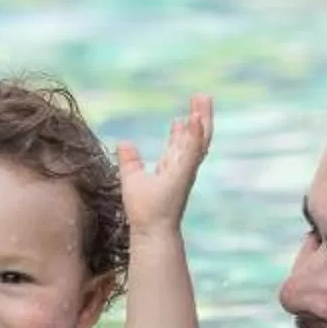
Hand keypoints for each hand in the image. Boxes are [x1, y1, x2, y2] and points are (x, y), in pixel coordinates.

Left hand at [118, 94, 213, 240]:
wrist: (151, 230)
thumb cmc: (143, 210)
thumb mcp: (131, 178)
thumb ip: (130, 160)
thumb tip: (124, 143)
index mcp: (173, 169)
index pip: (180, 145)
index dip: (183, 130)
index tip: (184, 115)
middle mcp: (182, 167)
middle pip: (195, 138)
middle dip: (200, 117)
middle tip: (202, 97)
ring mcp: (185, 170)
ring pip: (198, 140)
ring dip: (202, 119)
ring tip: (202, 99)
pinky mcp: (184, 173)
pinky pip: (191, 151)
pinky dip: (194, 135)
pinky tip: (194, 120)